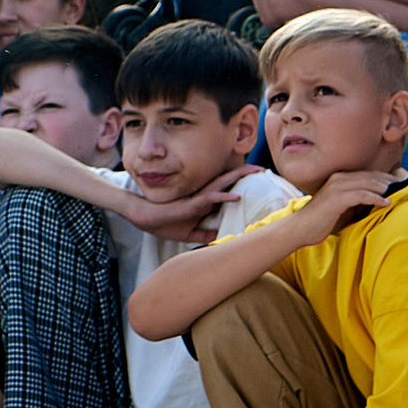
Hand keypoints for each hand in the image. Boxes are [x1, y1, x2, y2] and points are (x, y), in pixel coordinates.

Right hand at [124, 175, 245, 239]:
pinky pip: (210, 198)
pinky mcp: (192, 204)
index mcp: (203, 202)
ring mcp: (198, 199)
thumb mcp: (189, 232)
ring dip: (238, 177)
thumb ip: (205, 233)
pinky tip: (237, 196)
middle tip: (261, 169)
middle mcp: (203, 197)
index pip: (225, 191)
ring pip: (222, 184)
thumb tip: (221, 238)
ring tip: (255, 171)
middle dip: (244, 175)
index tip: (257, 182)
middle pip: (227, 182)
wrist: (145, 219)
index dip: (240, 185)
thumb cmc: (164, 223)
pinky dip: (224, 197)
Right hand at [298, 166, 396, 240]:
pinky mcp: (336, 198)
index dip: (387, 177)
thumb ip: (358, 201)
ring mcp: (337, 187)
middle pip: (371, 176)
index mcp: (340, 178)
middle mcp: (339, 178)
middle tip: (407, 186)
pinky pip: (361, 195)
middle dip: (391, 181)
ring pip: (368, 183)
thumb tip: (379, 202)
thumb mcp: (343, 207)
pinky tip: (386, 203)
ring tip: (401, 193)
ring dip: (386, 188)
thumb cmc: (323, 221)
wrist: (301, 228)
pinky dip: (375, 198)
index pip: (369, 174)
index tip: (402, 183)